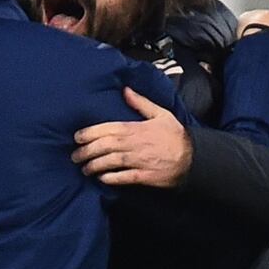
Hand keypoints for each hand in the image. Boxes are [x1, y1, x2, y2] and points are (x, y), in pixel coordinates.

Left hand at [71, 87, 192, 187]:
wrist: (193, 157)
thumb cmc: (175, 135)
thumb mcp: (160, 114)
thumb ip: (140, 103)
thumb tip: (125, 90)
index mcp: (136, 128)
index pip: (108, 129)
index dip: (90, 133)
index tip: (77, 137)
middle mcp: (134, 144)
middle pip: (105, 147)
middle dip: (87, 151)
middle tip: (75, 156)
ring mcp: (139, 161)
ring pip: (111, 162)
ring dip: (95, 166)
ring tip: (84, 169)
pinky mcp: (144, 176)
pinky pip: (124, 178)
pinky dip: (111, 178)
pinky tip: (101, 178)